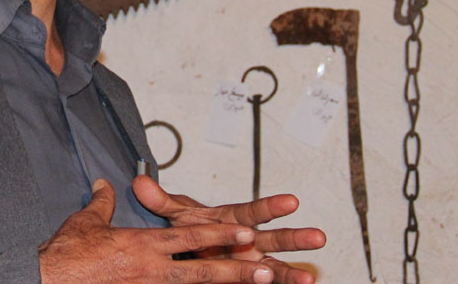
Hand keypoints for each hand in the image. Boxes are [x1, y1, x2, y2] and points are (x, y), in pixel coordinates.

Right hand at [38, 179, 279, 283]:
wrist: (49, 279)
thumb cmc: (66, 253)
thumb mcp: (86, 221)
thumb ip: (102, 202)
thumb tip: (105, 185)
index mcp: (141, 244)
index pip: (189, 236)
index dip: (220, 234)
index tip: (246, 231)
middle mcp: (150, 269)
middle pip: (203, 270)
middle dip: (237, 270)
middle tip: (268, 270)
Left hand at [132, 176, 325, 283]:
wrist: (188, 246)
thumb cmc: (189, 226)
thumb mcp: (175, 214)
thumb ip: (161, 201)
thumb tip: (140, 183)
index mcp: (233, 219)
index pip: (253, 211)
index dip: (271, 206)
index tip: (292, 200)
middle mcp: (249, 240)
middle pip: (273, 238)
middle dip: (294, 237)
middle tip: (317, 236)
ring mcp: (252, 261)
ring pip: (276, 265)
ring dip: (292, 270)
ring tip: (309, 276)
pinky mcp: (251, 277)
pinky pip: (268, 282)